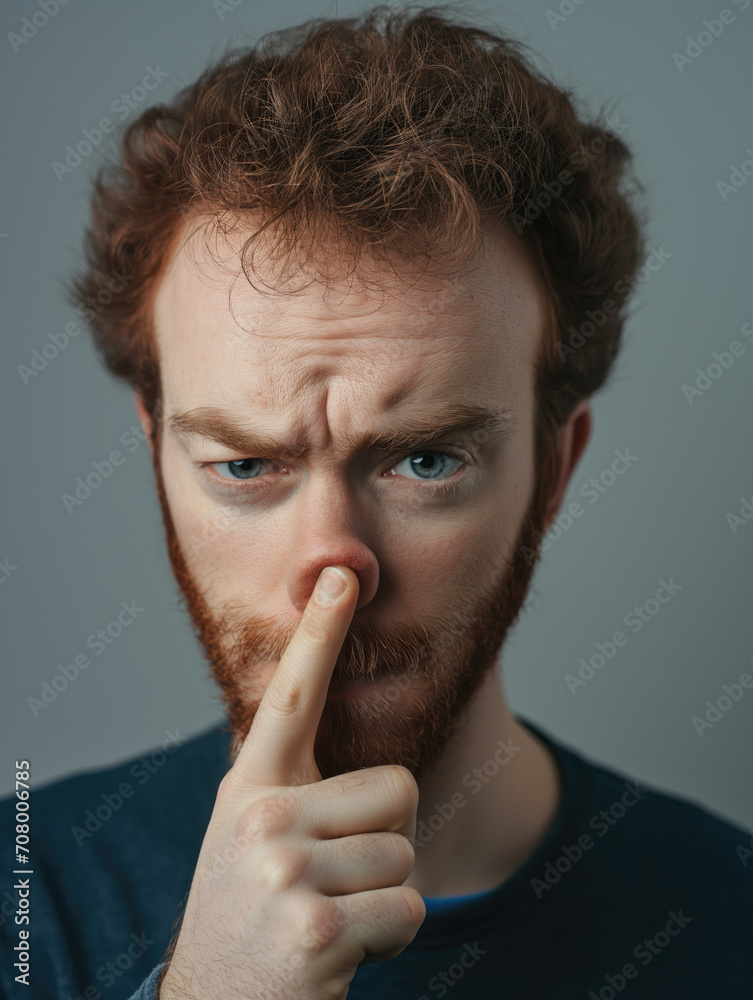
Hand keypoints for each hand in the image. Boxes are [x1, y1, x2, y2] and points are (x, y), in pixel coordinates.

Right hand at [159, 566, 424, 999]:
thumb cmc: (250, 915)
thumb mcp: (253, 839)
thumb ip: (295, 791)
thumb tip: (366, 757)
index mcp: (251, 787)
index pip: (293, 695)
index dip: (320, 632)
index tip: (340, 576)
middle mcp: (262, 816)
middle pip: (398, 787)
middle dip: (384, 839)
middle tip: (333, 881)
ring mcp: (286, 869)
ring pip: (406, 853)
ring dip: (383, 896)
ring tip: (327, 918)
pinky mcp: (317, 925)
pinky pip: (409, 908)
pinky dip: (390, 939)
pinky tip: (338, 954)